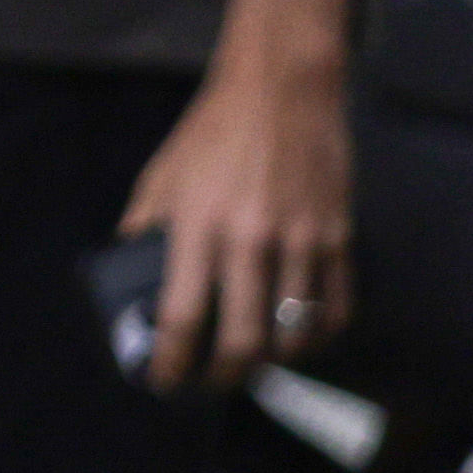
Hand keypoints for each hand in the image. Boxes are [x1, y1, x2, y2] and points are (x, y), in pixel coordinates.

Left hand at [120, 49, 350, 392]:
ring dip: (273, 363)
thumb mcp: (162, 177)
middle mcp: (251, 240)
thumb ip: (147, 230)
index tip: (163, 381)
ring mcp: (302, 242)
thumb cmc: (211, 134)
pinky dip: (318, 337)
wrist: (281, 90)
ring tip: (254, 365)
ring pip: (294, 334)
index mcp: (198, 226)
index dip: (171, 362)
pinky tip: (300, 341)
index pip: (182, 316)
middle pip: (244, 342)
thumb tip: (132, 280)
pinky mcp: (340, 238)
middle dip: (225, 377)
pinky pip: (336, 309)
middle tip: (212, 382)